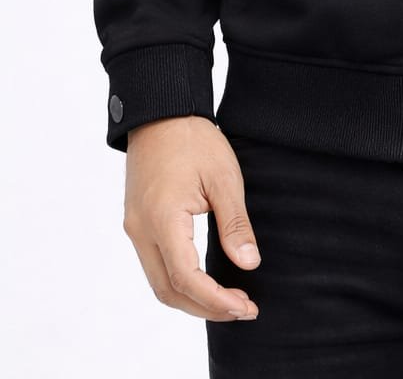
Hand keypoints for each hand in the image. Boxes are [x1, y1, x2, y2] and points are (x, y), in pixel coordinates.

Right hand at [122, 116, 260, 320]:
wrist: (160, 112)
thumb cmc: (193, 139)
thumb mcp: (224, 177)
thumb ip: (235, 223)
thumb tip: (248, 264)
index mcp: (163, 219)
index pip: (186, 278)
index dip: (216, 300)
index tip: (245, 306)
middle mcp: (141, 230)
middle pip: (168, 290)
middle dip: (205, 307)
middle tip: (243, 309)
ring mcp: (135, 227)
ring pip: (159, 282)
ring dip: (192, 298)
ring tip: (229, 300)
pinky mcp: (137, 222)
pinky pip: (155, 265)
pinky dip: (179, 282)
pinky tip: (205, 280)